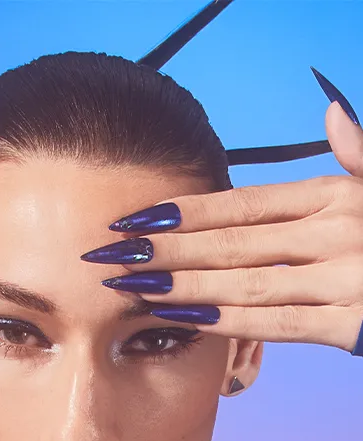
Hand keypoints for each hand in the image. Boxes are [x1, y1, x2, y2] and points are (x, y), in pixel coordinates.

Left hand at [82, 99, 362, 353]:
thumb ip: (358, 152)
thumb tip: (330, 108)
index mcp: (335, 196)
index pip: (244, 203)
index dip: (185, 210)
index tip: (134, 217)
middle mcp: (335, 232)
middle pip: (231, 242)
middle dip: (164, 248)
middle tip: (109, 253)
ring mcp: (342, 279)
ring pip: (244, 282)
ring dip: (181, 284)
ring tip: (130, 285)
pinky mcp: (350, 325)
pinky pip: (275, 324)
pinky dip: (224, 321)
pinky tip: (182, 318)